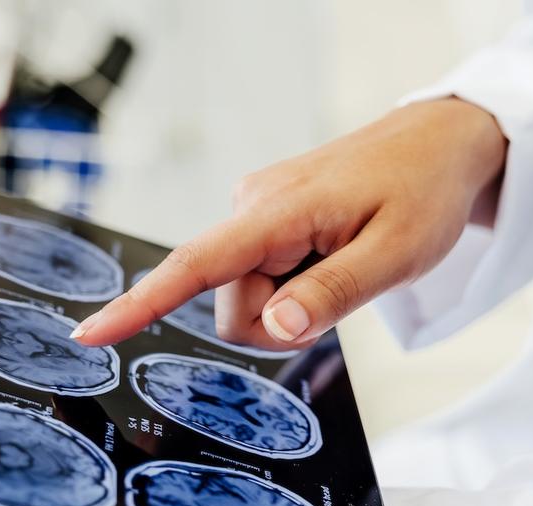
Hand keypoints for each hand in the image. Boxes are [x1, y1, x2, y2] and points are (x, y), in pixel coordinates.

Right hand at [72, 98, 506, 348]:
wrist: (441, 144)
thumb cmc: (424, 192)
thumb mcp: (397, 254)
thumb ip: (333, 293)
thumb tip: (273, 328)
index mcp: (278, 210)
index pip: (196, 265)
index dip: (140, 304)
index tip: (91, 334)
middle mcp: (255, 206)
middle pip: (231, 306)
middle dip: (279, 323)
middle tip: (341, 296)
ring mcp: (259, 212)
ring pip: (247, 298)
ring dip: (292, 305)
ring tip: (343, 267)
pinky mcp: (269, 221)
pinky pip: (262, 278)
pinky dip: (295, 287)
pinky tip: (330, 259)